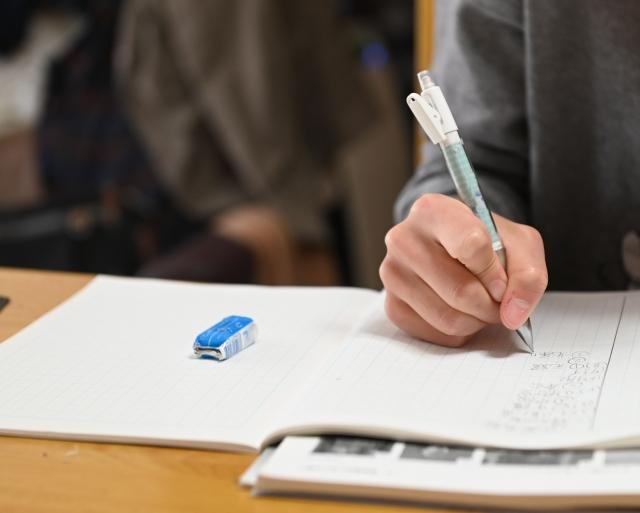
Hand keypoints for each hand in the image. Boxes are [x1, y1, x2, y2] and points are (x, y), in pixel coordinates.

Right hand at [379, 194, 547, 345]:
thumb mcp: (519, 243)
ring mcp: (392, 273)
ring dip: (476, 321)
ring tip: (480, 306)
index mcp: (432, 210)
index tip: (503, 281)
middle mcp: (403, 238)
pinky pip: (435, 334)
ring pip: (448, 317)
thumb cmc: (486, 242)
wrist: (455, 249)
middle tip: (498, 302)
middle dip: (490, 306)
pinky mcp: (391, 304)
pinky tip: (459, 313)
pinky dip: (458, 332)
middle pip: (460, 290)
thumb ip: (528, 275)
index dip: (496, 273)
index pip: (471, 245)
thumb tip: (512, 315)